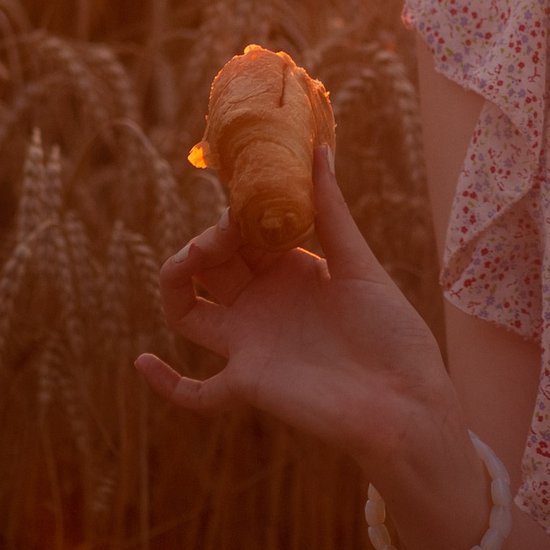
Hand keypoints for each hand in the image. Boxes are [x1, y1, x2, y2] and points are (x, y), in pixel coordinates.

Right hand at [135, 145, 456, 465]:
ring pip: (189, 313)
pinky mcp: (247, 384)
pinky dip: (167, 383)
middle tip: (223, 232)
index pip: (244, 235)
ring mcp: (250, 345)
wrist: (405, 400)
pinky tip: (144, 362)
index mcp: (291, 271)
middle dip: (207, 241)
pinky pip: (196, 392)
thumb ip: (332, 211)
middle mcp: (264, 305)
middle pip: (211, 266)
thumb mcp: (360, 265)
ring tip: (188, 260)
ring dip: (177, 282)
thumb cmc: (392, 331)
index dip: (235, 216)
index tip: (242, 200)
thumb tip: (318, 149)